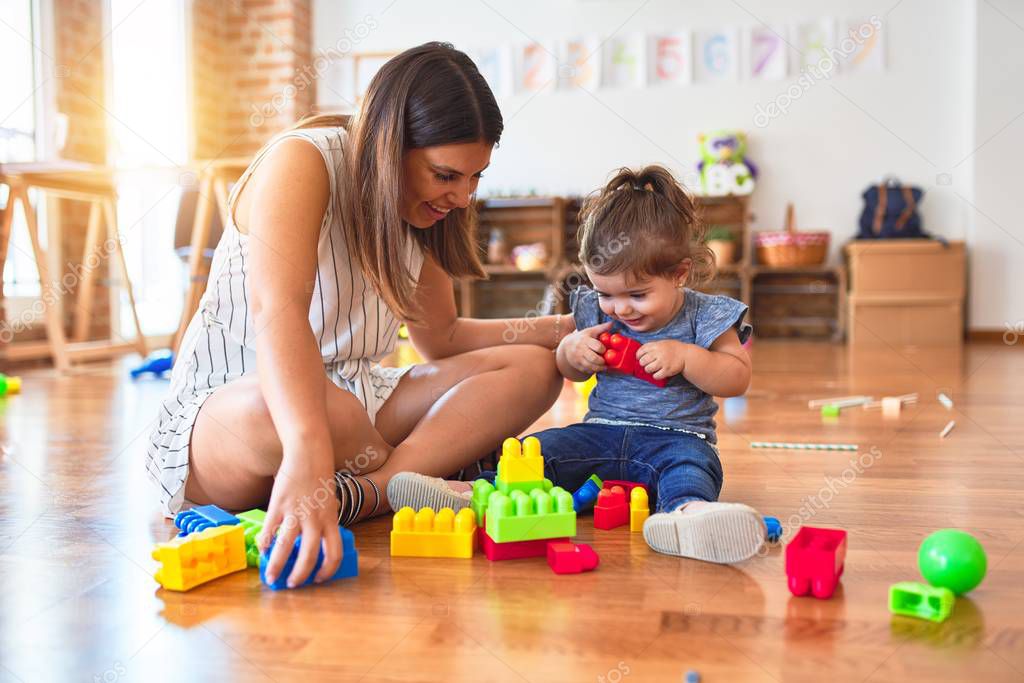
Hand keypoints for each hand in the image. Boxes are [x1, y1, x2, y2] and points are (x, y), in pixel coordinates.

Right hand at [258, 446, 341, 587]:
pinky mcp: (278, 505)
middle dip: (299, 576)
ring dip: (277, 566)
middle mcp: (315, 519)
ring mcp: (296, 513)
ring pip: (285, 548)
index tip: (319, 579)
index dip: (327, 570)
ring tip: (271, 576)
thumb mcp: (329, 502)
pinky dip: (264, 544)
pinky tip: (262, 550)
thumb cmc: (320, 476)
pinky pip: (269, 531)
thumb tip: (315, 541)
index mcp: (331, 519)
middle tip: (292, 584)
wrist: (309, 452)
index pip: (334, 553)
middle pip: (309, 556)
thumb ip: (323, 521)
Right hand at [560, 321, 612, 374]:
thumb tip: (612, 323)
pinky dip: (594, 370)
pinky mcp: (578, 366)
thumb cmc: (582, 338)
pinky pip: (588, 371)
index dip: (603, 349)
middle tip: (606, 360)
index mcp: (585, 340)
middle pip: (594, 358)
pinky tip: (597, 367)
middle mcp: (580, 350)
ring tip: (604, 366)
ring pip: (591, 367)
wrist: (567, 347)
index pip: (597, 346)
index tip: (605, 350)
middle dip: (602, 361)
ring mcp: (578, 359)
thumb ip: (601, 328)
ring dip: (600, 367)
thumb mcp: (590, 331)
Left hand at [636, 340, 688, 379]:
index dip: (638, 356)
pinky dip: (656, 376)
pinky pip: (656, 376)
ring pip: (648, 369)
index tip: (639, 358)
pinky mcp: (667, 370)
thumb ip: (652, 346)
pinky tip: (658, 373)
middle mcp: (658, 353)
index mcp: (656, 345)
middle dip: (643, 364)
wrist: (686, 355)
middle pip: (643, 361)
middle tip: (646, 364)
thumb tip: (640, 354)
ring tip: (652, 369)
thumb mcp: (662, 343)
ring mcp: (663, 362)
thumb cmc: (673, 349)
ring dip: (648, 370)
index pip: (641, 351)